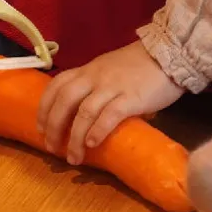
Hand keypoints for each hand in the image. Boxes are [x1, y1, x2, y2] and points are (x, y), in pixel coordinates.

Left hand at [37, 41, 184, 165]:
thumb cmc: (141, 65)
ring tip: (72, 157)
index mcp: (88, 69)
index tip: (41, 127)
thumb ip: (98, 86)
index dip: (44, 107)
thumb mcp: (111, 69)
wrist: (171, 54)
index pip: (56, 85)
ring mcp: (113, 87)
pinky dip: (97, 131)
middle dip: (53, 126)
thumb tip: (89, 115)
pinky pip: (109, 115)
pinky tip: (91, 144)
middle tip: (52, 147)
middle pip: (64, 100)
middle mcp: (95, 77)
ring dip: (74, 137)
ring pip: (84, 113)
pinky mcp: (131, 98)